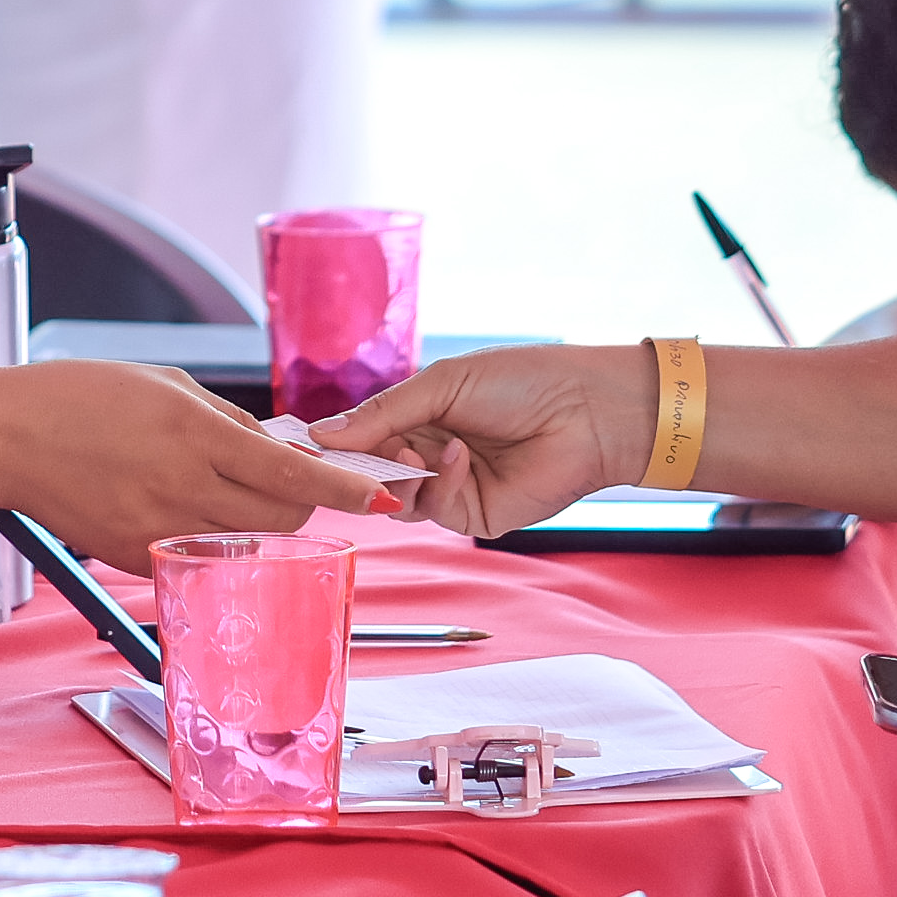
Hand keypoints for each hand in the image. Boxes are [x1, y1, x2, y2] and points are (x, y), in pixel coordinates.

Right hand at [0, 362, 397, 570]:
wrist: (7, 437)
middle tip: (300, 478)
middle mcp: (182, 489)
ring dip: (259, 515)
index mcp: (195, 436)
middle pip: (280, 515)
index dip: (345, 490)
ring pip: (245, 538)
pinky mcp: (136, 556)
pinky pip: (199, 550)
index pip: (291, 472)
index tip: (383, 498)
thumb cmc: (81, 397)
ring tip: (231, 482)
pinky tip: (183, 498)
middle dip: (304, 500)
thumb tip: (277, 449)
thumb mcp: (168, 386)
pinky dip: (211, 529)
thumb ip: (229, 422)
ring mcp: (158, 529)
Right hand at [313, 342, 652, 538]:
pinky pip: (437, 510)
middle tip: (354, 455)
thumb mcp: (441, 384)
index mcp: (421, 418)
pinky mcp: (476, 516)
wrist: (589, 409)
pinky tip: (460, 455)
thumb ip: (382, 413)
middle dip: (363, 465)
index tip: (307, 444)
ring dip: (400, 476)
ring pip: (398, 500)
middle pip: (373, 474)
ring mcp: (453, 488)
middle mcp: (432, 455)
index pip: (364, 438)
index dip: (338, 444)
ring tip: (416, 451)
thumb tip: (320, 435)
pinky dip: (441, 483)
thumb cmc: (523, 381)